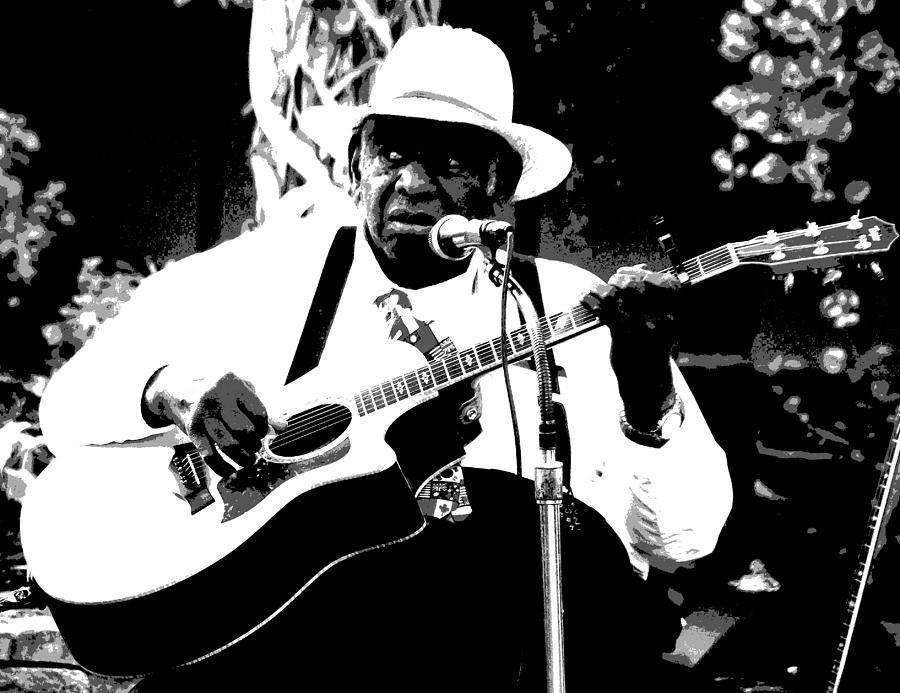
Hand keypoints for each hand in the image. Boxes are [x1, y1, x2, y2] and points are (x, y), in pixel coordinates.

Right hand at [142, 366, 285, 476]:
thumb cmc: (219, 392)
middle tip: (254, 446)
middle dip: (254, 444)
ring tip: (248, 460)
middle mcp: (215, 396)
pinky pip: (211, 456)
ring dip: (243, 458)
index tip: (262, 432)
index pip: (259, 413)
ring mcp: (202, 414)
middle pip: (244, 431)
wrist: (179, 391)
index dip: (264, 427)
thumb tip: (282, 427)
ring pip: (229, 446)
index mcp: (232, 383)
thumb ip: (261, 408)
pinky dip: (223, 468)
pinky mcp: (191, 430)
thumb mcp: (240, 392)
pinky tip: (231, 471)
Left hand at [581, 264, 680, 428]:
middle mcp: (660, 317)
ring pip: (616, 295)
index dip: (638, 273)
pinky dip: (589, 301)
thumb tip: (642, 267)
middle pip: (634, 285)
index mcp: (674, 311)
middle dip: (618, 280)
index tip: (624, 272)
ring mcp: (641, 327)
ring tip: (593, 291)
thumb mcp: (661, 320)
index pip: (659, 280)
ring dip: (600, 289)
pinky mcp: (623, 337)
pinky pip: (603, 311)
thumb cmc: (653, 348)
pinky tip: (584, 299)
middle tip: (610, 284)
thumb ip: (653, 294)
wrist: (648, 382)